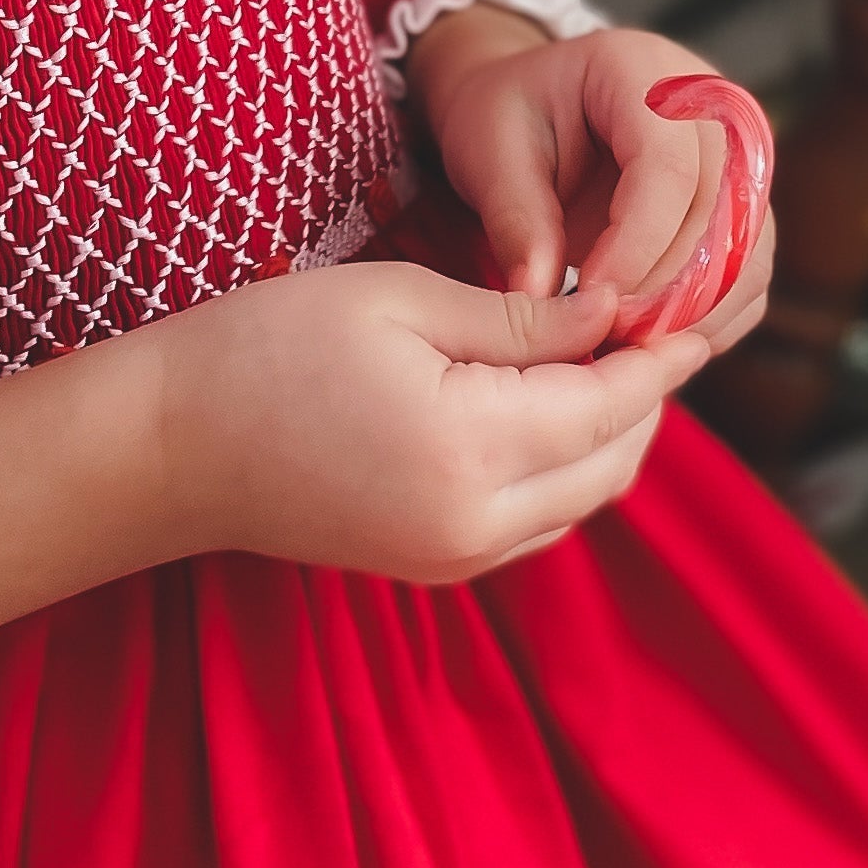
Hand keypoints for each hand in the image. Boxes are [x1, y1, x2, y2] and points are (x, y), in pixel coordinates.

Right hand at [151, 260, 709, 582]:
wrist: (169, 445)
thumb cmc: (270, 347)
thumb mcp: (400, 301)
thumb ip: (519, 319)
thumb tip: (613, 312)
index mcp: (472, 450)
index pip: (612, 404)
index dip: (662, 353)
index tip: (698, 302)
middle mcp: (476, 525)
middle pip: (614, 463)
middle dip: (646, 392)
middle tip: (652, 315)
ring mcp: (454, 558)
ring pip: (583, 500)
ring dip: (611, 432)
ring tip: (608, 351)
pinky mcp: (432, 565)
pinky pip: (538, 523)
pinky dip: (566, 468)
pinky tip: (552, 406)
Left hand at [409, 14, 776, 363]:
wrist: (532, 108)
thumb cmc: (507, 118)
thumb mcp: (489, 152)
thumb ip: (516, 220)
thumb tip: (538, 295)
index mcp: (643, 71)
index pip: (668, 166)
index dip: (638, 243)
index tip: (589, 298)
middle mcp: (711, 105)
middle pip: (722, 212)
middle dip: (667, 289)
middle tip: (607, 335)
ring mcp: (737, 155)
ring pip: (749, 251)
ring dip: (695, 312)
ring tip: (625, 342)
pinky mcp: (742, 206)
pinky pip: (750, 276)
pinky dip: (712, 319)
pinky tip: (653, 340)